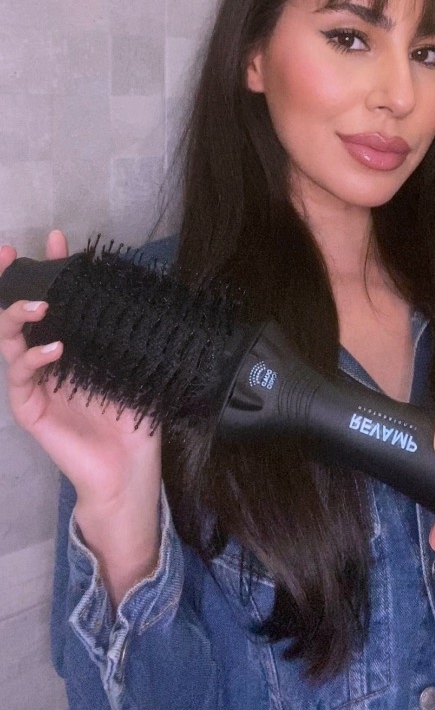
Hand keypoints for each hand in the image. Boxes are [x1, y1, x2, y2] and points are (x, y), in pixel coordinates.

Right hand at [0, 232, 161, 601]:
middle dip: (13, 282)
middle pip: (19, 313)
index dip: (54, 269)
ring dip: (18, 315)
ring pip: (9, 339)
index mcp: (72, 345)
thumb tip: (145, 296)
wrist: (128, 470)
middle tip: (13, 255)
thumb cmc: (133, 418)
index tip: (59, 240)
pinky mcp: (31, 408)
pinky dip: (33, 358)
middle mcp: (47, 358)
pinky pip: (21, 377)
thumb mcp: (137, 366)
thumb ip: (131, 335)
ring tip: (40, 303)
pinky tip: (53, 348)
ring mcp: (35, 382)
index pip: (58, 300)